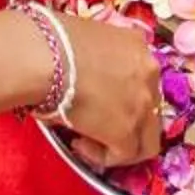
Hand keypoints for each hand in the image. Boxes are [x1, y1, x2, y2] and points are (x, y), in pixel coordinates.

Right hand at [49, 14, 162, 168]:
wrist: (45, 58)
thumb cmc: (52, 44)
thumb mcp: (87, 38)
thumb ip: (97, 58)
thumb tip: (81, 78)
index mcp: (137, 45)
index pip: (143, 77)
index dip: (124, 94)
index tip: (98, 100)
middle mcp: (149, 72)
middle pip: (150, 108)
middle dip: (126, 120)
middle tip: (97, 124)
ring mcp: (143, 103)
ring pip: (146, 138)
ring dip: (120, 144)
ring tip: (88, 141)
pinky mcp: (127, 129)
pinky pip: (124, 154)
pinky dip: (102, 155)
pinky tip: (79, 145)